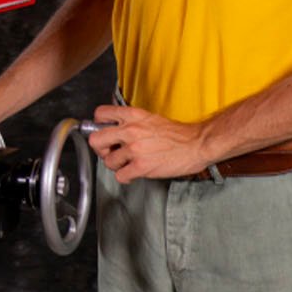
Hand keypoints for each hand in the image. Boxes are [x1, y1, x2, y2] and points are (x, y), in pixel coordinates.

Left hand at [85, 104, 209, 182]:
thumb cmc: (176, 134)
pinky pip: (120, 176)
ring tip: (127, 163)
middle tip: (110, 152)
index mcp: (132, 115)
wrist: (196, 144)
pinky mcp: (142, 166)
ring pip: (108, 161)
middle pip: (95, 140)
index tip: (103, 133)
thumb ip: (130, 121)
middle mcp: (130, 130)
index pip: (100, 114)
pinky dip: (125, 177)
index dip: (98, 125)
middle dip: (101, 149)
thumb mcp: (149, 118)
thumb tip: (114, 128)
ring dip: (116, 165)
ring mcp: (135, 149)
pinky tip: (133, 173)